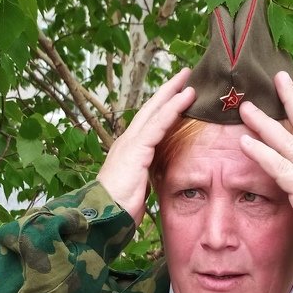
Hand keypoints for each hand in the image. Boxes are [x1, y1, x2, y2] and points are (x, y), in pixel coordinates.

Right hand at [97, 68, 195, 225]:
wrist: (104, 217)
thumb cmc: (120, 208)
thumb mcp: (138, 189)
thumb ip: (147, 178)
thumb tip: (155, 179)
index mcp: (129, 151)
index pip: (149, 124)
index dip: (163, 108)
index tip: (178, 96)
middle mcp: (128, 142)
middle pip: (151, 110)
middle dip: (167, 91)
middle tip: (184, 75)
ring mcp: (130, 143)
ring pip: (155, 112)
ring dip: (172, 94)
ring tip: (188, 79)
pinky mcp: (136, 149)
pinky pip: (158, 124)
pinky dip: (172, 109)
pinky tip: (185, 98)